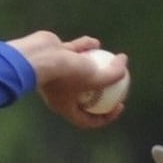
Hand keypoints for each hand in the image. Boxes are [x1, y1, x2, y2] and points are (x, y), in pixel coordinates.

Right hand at [9, 31, 128, 128]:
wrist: (36, 55)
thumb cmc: (65, 73)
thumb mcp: (95, 78)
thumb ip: (113, 74)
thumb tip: (125, 65)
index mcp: (66, 107)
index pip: (88, 119)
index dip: (106, 117)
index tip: (119, 106)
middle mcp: (60, 92)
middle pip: (85, 96)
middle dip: (102, 91)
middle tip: (117, 84)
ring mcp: (56, 73)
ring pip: (79, 71)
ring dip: (93, 66)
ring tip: (108, 61)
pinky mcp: (53, 56)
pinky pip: (71, 52)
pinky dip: (84, 47)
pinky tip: (96, 42)